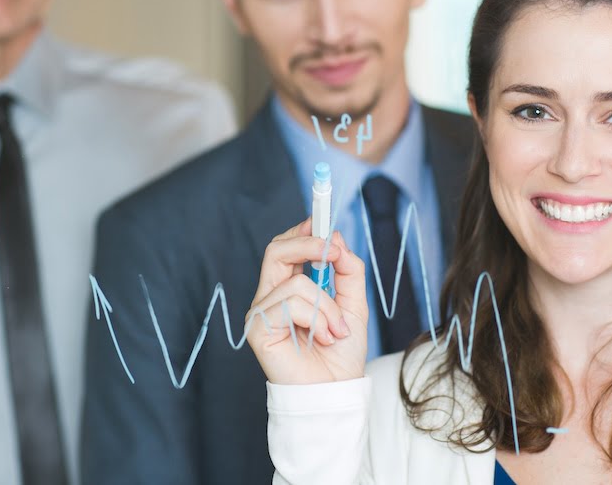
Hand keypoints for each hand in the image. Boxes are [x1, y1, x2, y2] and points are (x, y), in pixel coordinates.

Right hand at [245, 219, 368, 384]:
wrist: (336, 392)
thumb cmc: (340, 354)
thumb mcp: (353, 304)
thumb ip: (347, 271)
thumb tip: (335, 238)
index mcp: (288, 288)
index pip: (285, 247)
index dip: (302, 230)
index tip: (322, 219)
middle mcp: (270, 297)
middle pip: (276, 250)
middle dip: (308, 244)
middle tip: (334, 254)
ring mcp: (261, 313)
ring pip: (296, 282)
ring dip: (328, 306)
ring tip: (336, 330)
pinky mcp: (258, 329)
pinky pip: (292, 304)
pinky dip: (318, 319)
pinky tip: (325, 338)